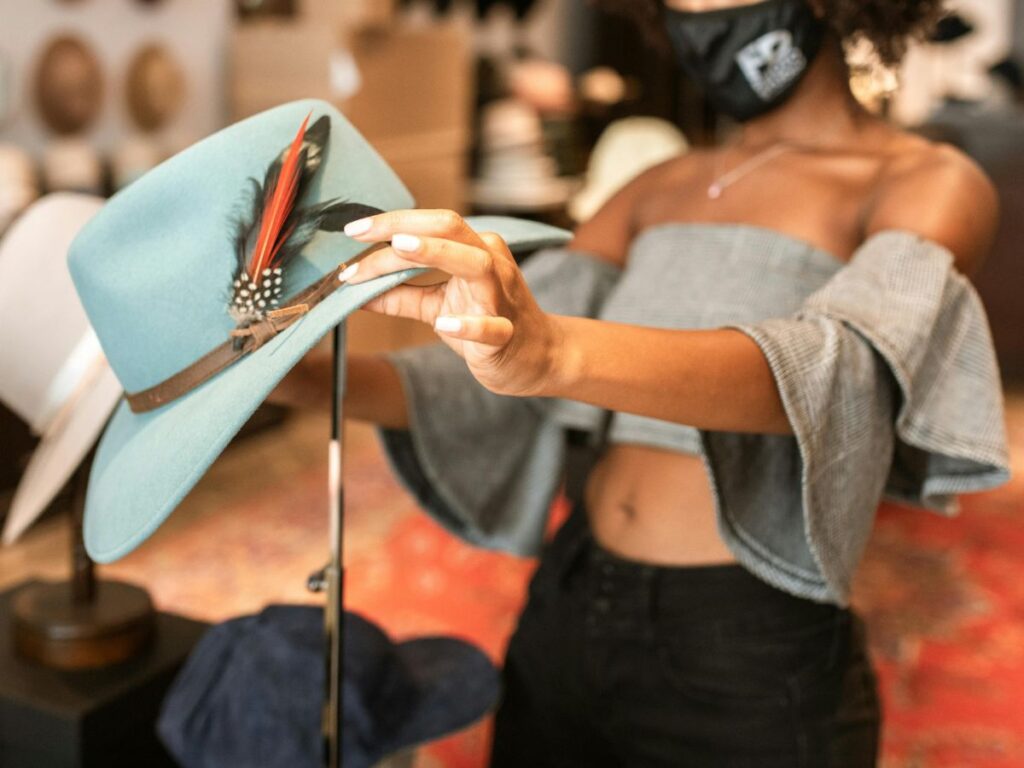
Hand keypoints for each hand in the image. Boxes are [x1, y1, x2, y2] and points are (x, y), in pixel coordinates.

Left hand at [339, 209, 561, 396]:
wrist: (538, 357)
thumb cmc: (486, 321)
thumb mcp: (437, 305)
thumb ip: (400, 295)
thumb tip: (354, 288)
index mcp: (475, 249)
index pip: (431, 225)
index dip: (389, 224)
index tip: (351, 231)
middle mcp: (492, 263)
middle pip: (451, 228)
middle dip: (403, 226)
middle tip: (359, 233)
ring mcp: (502, 298)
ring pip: (476, 264)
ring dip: (437, 252)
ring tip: (401, 248)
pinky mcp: (506, 335)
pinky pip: (490, 326)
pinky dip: (468, 324)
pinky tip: (444, 325)